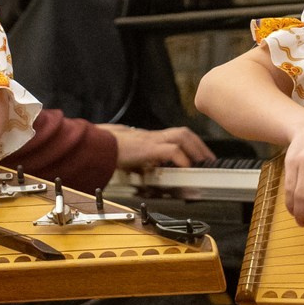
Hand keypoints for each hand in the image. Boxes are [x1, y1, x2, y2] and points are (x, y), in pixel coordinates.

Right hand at [97, 124, 216, 170]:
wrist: (94, 145)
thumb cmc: (106, 150)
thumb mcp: (126, 156)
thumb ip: (136, 162)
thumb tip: (142, 172)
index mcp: (148, 138)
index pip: (175, 136)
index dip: (191, 144)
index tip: (201, 156)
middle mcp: (151, 136)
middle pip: (183, 132)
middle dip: (199, 145)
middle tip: (209, 160)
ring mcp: (150, 140)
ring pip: (181, 136)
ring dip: (195, 149)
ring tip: (203, 162)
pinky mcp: (147, 147)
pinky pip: (170, 150)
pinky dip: (181, 158)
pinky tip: (186, 166)